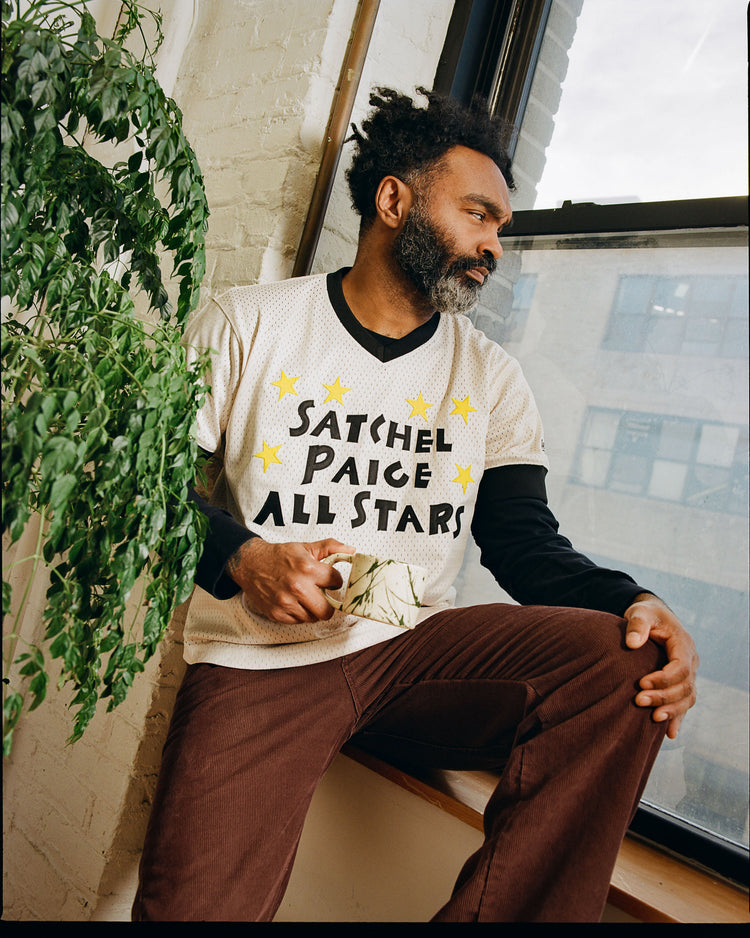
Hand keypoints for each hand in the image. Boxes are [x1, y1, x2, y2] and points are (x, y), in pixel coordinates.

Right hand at [227, 537, 354, 623]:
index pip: (336, 581)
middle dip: (327, 603)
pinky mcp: (277, 614)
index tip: (330, 580)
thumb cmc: (278, 556)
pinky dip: (299, 614)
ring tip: (305, 597)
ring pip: (313, 618)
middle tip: (321, 595)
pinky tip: (294, 602)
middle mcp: (297, 587)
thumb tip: (350, 550)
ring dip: (312, 609)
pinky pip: (298, 621)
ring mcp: (286, 603)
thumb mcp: (305, 547)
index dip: (335, 580)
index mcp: (306, 568)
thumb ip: (330, 547)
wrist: (250, 564)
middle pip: (327, 610)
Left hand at [624, 593, 698, 738]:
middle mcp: (690, 661)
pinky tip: (670, 733)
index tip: (641, 683)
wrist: (652, 617)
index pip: (681, 668)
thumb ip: (636, 625)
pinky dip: (678, 718)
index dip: (664, 679)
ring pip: (687, 698)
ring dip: (672, 710)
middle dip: (663, 696)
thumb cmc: (646, 614)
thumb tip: (632, 644)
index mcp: (683, 644)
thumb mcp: (640, 612)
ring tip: (652, 718)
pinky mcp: (679, 683)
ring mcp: (687, 674)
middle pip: (685, 686)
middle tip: (638, 700)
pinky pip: (683, 703)